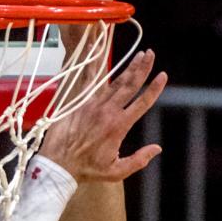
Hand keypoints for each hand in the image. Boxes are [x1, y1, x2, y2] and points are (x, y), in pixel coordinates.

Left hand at [38, 50, 164, 183]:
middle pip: (129, 85)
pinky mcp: (79, 103)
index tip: (163, 75)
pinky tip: (93, 48)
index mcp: (118, 126)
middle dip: (142, 68)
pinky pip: (89, 80)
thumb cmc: (86, 170)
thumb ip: (138, 160)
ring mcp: (92, 105)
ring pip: (114, 81)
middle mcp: (107, 111)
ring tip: (138, 54)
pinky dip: (93, 64)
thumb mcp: (115, 172)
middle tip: (151, 53)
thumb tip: (157, 148)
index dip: (154, 89)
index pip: (141, 103)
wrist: (58, 165)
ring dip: (127, 67)